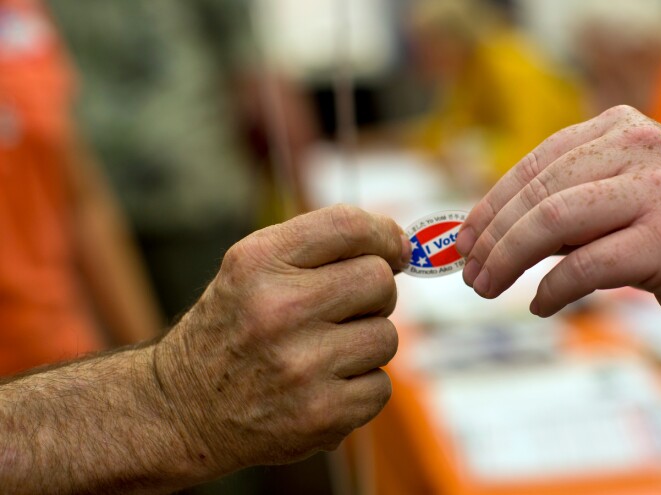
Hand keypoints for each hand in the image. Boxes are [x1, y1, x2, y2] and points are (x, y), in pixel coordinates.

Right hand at [152, 205, 410, 472]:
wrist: (181, 409)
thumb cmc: (234, 328)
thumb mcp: (252, 269)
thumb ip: (320, 247)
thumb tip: (404, 247)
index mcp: (259, 262)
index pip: (348, 225)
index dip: (384, 235)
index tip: (393, 250)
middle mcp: (278, 309)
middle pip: (378, 281)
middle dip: (374, 295)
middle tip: (345, 311)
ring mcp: (301, 366)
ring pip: (386, 337)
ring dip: (366, 345)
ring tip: (324, 354)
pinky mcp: (320, 415)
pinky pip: (380, 387)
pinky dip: (360, 389)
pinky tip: (323, 388)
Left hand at [456, 105, 660, 332]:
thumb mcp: (621, 197)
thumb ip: (568, 202)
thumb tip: (488, 235)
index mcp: (621, 129)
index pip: (536, 164)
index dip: (491, 204)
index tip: (464, 239)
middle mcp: (639, 149)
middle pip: (539, 193)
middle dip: (493, 237)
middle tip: (471, 273)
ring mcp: (656, 192)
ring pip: (554, 221)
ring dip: (509, 259)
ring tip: (489, 287)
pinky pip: (586, 266)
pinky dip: (552, 290)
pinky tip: (539, 305)